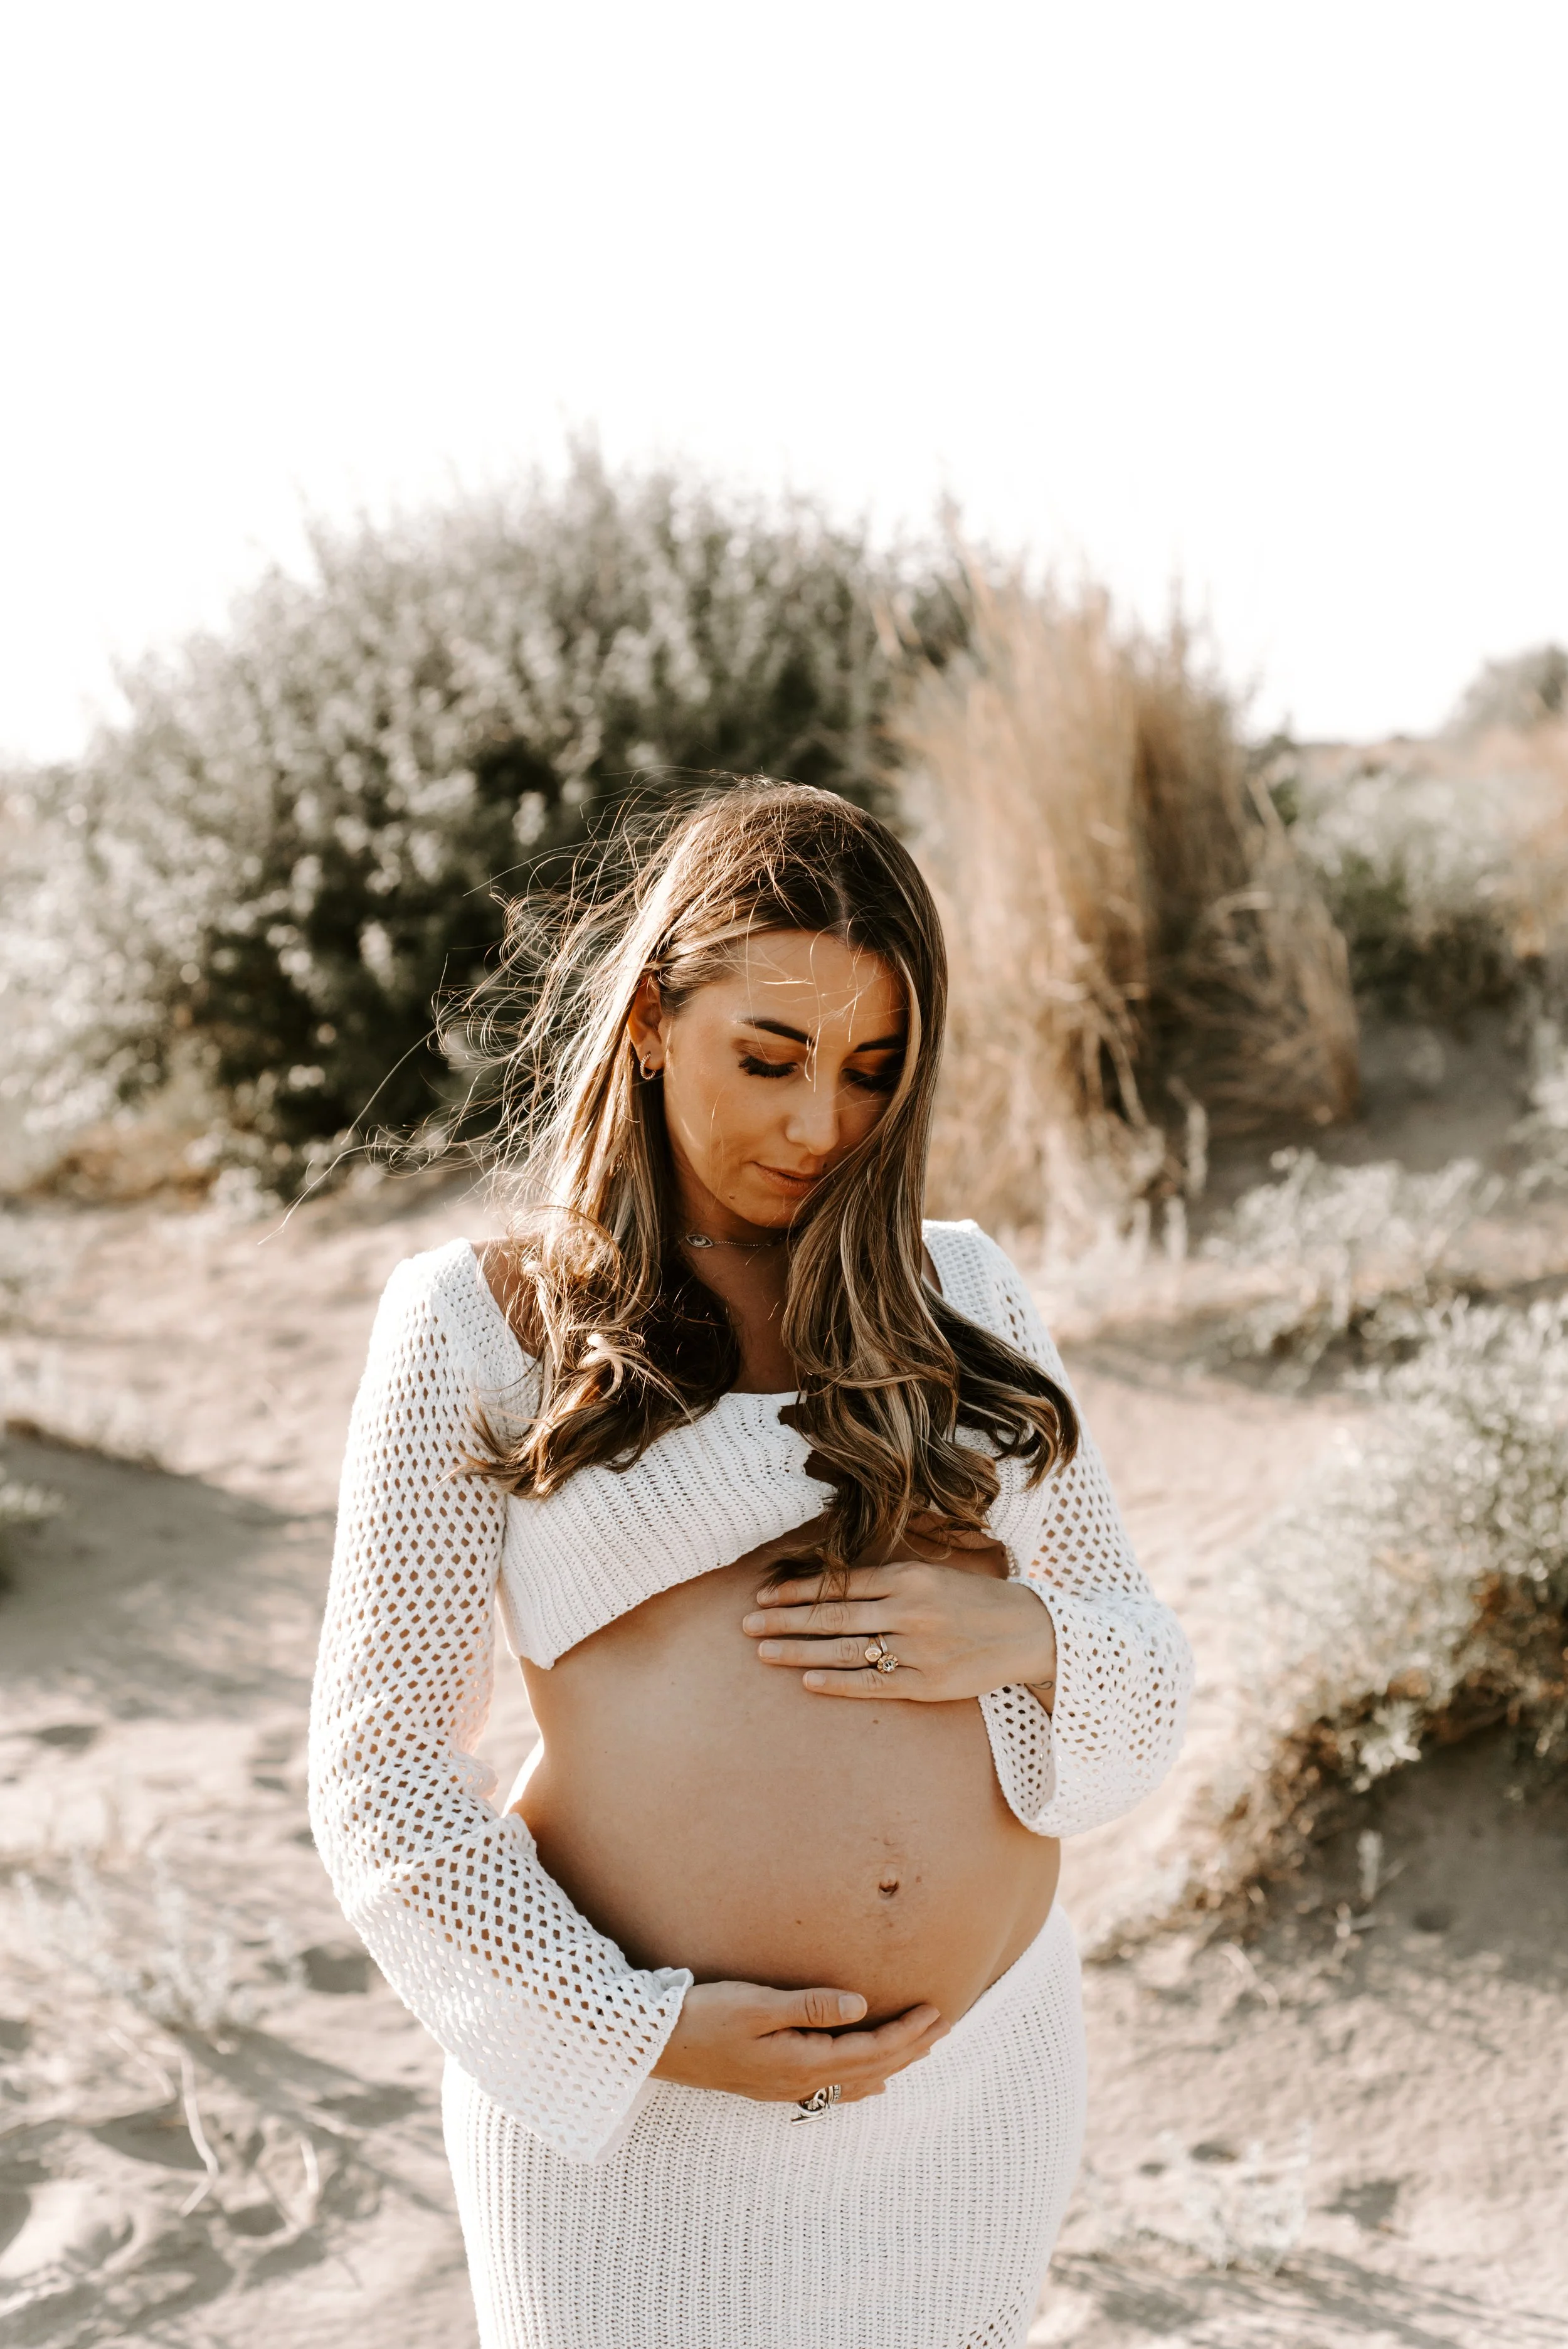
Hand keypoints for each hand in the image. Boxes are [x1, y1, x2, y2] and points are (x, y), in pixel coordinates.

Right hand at [652, 1980, 946, 2101]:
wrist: (657, 2046)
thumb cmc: (704, 2016)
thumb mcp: (756, 2003)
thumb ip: (810, 2006)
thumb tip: (861, 2005)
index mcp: (800, 2061)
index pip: (870, 2049)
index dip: (907, 2032)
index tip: (937, 2012)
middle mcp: (799, 2081)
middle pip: (870, 2068)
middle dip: (910, 2048)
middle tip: (946, 2026)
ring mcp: (786, 2087)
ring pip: (855, 2079)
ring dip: (892, 2063)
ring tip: (920, 2049)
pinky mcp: (773, 2083)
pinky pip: (834, 2087)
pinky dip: (862, 2080)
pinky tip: (871, 2081)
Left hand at [742, 1554, 1056, 1703]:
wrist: (1027, 1631)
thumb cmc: (972, 1600)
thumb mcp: (931, 1576)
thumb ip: (885, 1580)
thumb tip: (830, 1586)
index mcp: (908, 1578)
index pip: (839, 1584)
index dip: (796, 1590)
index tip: (762, 1594)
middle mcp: (909, 1610)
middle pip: (833, 1617)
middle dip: (783, 1621)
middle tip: (745, 1625)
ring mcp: (917, 1650)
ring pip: (846, 1650)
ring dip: (799, 1651)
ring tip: (764, 1653)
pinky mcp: (928, 1684)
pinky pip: (873, 1684)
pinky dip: (838, 1682)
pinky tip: (808, 1681)